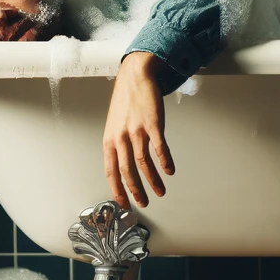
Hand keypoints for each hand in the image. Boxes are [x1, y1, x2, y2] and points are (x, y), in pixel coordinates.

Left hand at [102, 52, 174, 208]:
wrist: (135, 76)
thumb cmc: (126, 101)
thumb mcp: (114, 124)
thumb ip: (118, 144)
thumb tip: (123, 164)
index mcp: (110, 140)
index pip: (111, 171)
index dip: (117, 189)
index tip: (124, 203)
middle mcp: (122, 137)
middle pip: (127, 170)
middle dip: (136, 190)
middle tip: (144, 202)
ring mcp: (137, 130)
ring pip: (143, 162)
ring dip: (153, 180)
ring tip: (160, 191)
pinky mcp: (152, 123)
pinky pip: (159, 147)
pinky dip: (165, 160)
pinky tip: (169, 170)